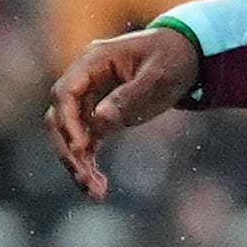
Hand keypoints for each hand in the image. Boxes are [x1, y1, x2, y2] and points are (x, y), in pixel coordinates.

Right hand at [45, 27, 200, 197]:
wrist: (187, 53)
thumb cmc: (173, 58)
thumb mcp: (158, 76)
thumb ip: (129, 96)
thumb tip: (99, 120)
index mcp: (93, 61)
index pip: (65, 93)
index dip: (67, 122)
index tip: (82, 148)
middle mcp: (85, 80)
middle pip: (59, 118)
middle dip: (69, 151)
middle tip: (85, 179)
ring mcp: (90, 99)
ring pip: (69, 135)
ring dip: (77, 164)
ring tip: (96, 192)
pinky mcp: (99, 116)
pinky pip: (85, 143)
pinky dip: (89, 164)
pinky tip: (99, 187)